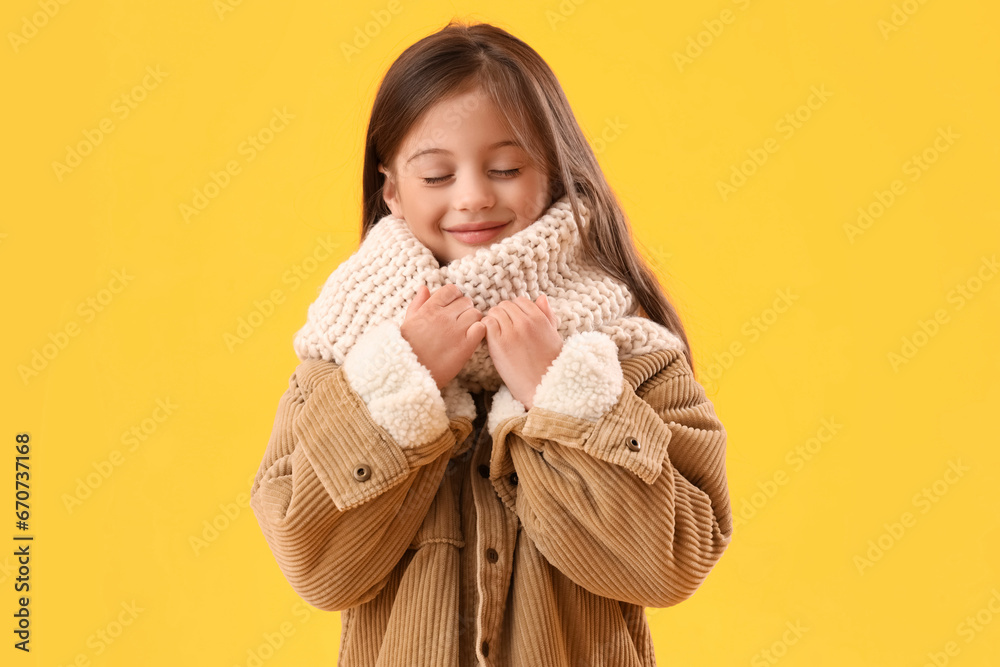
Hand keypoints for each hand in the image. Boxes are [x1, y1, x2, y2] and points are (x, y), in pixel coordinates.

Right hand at [400, 284, 485, 389]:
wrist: (410, 373)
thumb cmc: (407, 348)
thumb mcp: (408, 321)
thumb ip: (418, 303)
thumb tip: (424, 288)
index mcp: (429, 309)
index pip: (451, 290)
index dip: (455, 297)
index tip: (453, 307)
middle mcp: (443, 317)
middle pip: (466, 302)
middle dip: (465, 310)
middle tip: (460, 322)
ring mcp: (455, 330)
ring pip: (476, 314)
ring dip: (473, 321)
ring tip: (465, 331)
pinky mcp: (465, 345)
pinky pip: (481, 328)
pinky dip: (479, 332)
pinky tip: (471, 339)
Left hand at [482, 293, 562, 409]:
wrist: (543, 387)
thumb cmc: (550, 364)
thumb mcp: (554, 335)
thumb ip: (547, 315)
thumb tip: (541, 297)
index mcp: (539, 318)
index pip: (520, 301)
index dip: (515, 311)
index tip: (514, 322)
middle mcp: (526, 322)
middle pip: (505, 305)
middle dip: (503, 315)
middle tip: (504, 329)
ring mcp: (511, 332)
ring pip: (494, 312)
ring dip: (493, 321)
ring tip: (498, 335)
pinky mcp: (499, 343)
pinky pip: (486, 324)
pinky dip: (486, 329)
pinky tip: (492, 340)